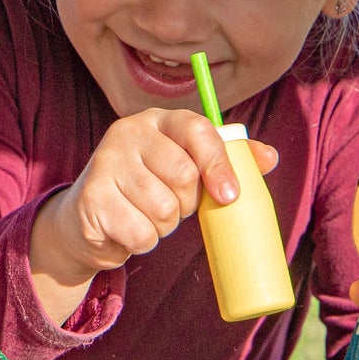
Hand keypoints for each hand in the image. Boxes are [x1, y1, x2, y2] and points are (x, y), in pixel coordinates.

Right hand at [29, 109, 275, 318]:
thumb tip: (270, 157)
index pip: (197, 129)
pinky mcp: (91, 198)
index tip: (230, 195)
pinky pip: (140, 232)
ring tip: (146, 215)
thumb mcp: (187, 169)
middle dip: (187, 203)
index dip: (219, 163)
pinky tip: (127, 228)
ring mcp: (105, 163)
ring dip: (164, 224)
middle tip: (172, 204)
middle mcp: (128, 132)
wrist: (88, 220)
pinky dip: (142, 240)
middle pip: (184, 174)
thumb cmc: (149, 190)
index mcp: (158, 119)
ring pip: (163, 208)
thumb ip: (225, 160)